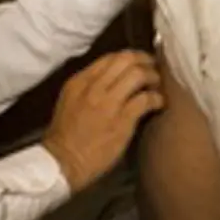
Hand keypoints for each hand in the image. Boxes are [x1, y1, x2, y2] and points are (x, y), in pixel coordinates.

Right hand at [41, 51, 165, 192]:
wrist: (61, 163)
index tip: (140, 61)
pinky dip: (156, 98)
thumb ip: (89, 86)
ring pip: (138, 74)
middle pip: (126, 60)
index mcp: (79, 82)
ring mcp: (108, 103)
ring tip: (156, 85)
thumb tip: (115, 77)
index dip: (130, 56)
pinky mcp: (122, 120)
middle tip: (153, 67)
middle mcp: (93, 88)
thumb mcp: (70, 102)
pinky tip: (158, 103)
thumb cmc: (65, 136)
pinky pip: (145, 99)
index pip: (110, 57)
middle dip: (144, 60)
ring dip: (153, 77)